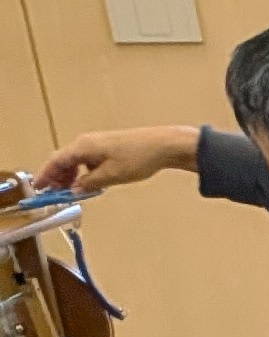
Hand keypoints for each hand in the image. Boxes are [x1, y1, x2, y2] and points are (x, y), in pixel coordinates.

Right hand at [30, 126, 195, 195]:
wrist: (163, 145)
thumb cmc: (137, 159)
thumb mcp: (111, 176)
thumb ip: (89, 183)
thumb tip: (73, 190)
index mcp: (83, 147)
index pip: (56, 161)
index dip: (45, 175)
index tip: (38, 188)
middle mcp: (86, 142)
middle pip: (64, 160)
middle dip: (56, 177)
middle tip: (53, 194)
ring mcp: (97, 143)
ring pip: (76, 160)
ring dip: (70, 175)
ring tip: (70, 191)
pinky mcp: (108, 147)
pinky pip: (88, 160)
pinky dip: (83, 171)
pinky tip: (89, 183)